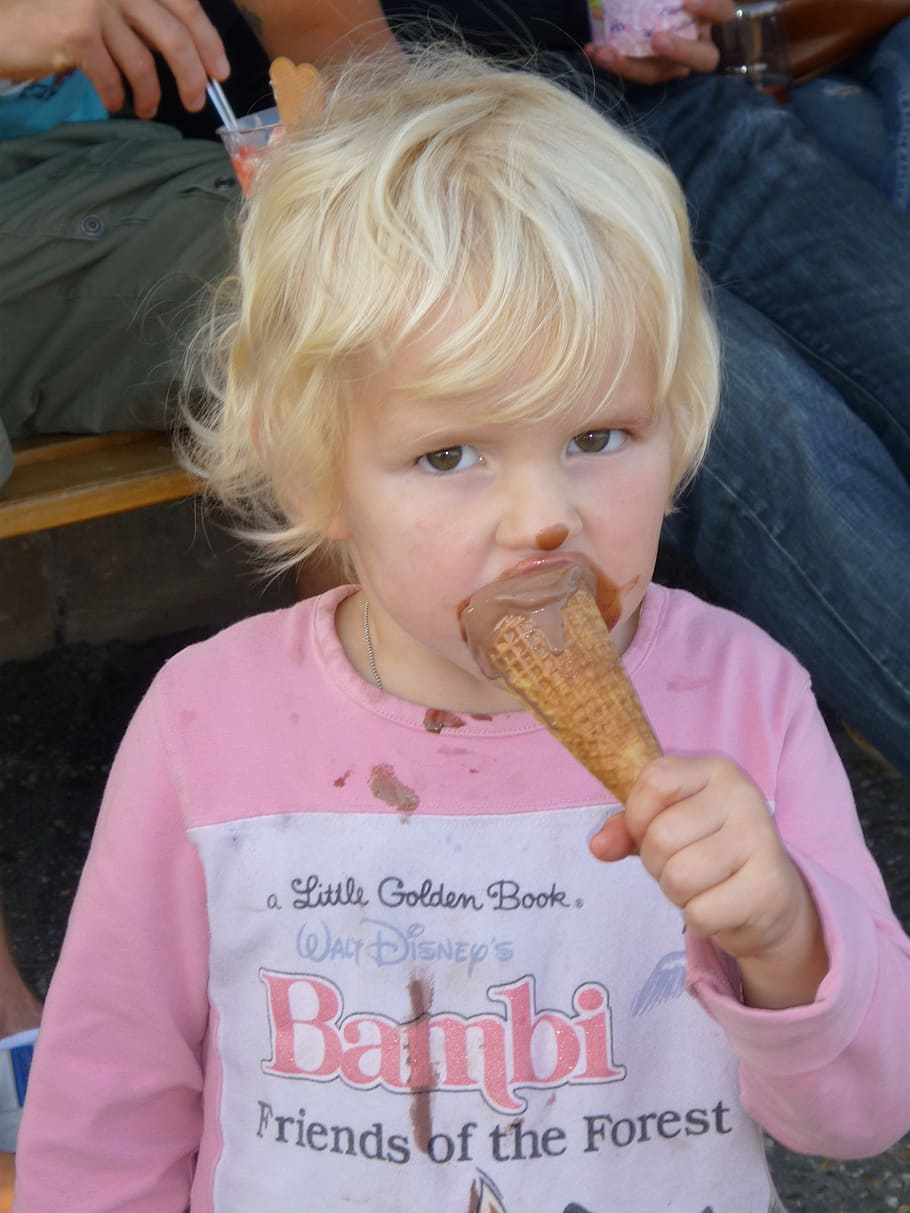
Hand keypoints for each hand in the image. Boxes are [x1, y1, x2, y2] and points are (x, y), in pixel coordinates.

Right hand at [0, 0, 228, 117]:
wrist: (9, 26)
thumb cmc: (66, 21)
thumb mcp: (113, 12)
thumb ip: (148, 22)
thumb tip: (198, 58)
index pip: (184, 3)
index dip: (208, 40)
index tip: (219, 72)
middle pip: (173, 36)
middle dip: (191, 76)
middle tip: (196, 101)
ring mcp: (96, 4)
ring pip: (144, 63)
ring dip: (151, 95)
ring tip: (148, 109)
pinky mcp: (78, 33)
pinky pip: (114, 78)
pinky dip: (117, 97)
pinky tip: (115, 103)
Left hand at [585, 0, 735, 84]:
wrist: (647, 15)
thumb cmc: (669, 3)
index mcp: (710, 18)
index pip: (723, 12)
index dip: (710, 7)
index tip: (688, 1)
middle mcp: (697, 46)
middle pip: (702, 58)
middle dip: (681, 50)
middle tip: (658, 40)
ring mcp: (672, 64)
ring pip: (657, 73)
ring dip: (629, 64)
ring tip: (603, 52)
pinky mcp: (646, 71)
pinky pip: (631, 71)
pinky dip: (610, 60)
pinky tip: (590, 49)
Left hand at [589, 755, 828, 1008]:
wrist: (771, 896)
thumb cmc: (707, 849)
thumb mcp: (665, 824)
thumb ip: (626, 827)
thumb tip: (599, 846)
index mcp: (715, 770)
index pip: (655, 781)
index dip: (636, 815)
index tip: (647, 829)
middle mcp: (742, 797)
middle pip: (660, 837)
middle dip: (656, 863)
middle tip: (682, 863)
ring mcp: (760, 841)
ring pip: (678, 877)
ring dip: (676, 893)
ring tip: (701, 884)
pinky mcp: (769, 888)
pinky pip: (700, 913)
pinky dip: (699, 917)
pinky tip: (721, 904)